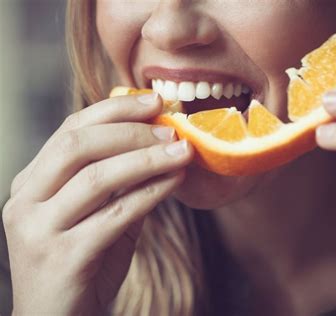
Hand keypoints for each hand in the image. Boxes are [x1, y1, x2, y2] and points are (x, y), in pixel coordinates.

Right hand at [2, 93, 192, 314]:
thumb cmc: (83, 263)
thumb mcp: (97, 215)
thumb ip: (120, 182)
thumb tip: (162, 145)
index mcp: (31, 183)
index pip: (70, 130)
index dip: (115, 110)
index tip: (155, 102)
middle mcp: (26, 200)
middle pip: (78, 145)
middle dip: (132, 131)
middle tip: (172, 129)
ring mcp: (38, 230)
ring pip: (97, 177)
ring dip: (147, 159)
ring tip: (183, 151)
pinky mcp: (63, 257)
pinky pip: (115, 214)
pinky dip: (150, 193)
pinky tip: (175, 182)